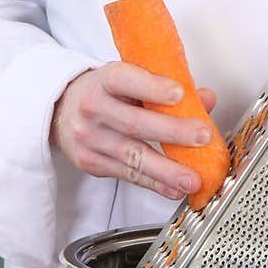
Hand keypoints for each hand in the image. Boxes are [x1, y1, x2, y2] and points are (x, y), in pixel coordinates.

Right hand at [50, 62, 217, 199]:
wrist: (62, 110)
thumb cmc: (105, 92)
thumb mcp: (130, 79)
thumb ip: (166, 87)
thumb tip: (205, 99)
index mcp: (104, 80)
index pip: (125, 80)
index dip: (152, 88)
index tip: (180, 94)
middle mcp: (93, 108)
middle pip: (134, 123)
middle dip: (172, 132)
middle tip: (202, 137)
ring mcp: (90, 138)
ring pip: (132, 156)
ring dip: (166, 170)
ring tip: (192, 178)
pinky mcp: (91, 162)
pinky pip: (127, 175)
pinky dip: (154, 183)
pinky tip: (173, 188)